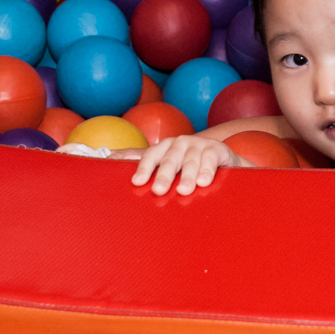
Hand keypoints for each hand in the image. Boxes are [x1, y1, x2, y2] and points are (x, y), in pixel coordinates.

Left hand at [130, 135, 249, 194]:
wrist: (223, 162)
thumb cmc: (190, 166)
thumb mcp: (169, 165)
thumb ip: (145, 164)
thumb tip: (111, 156)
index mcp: (166, 147)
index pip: (152, 155)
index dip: (144, 168)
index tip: (137, 182)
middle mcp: (181, 143)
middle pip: (170, 160)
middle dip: (164, 176)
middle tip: (159, 191)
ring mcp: (199, 145)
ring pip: (190, 161)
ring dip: (187, 176)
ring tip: (183, 190)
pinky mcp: (217, 149)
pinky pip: (210, 160)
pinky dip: (207, 171)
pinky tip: (203, 182)